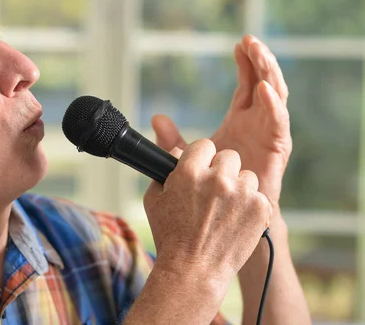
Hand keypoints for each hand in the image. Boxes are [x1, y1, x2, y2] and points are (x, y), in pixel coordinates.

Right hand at [143, 139, 271, 285]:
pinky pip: (259, 195)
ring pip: (247, 175)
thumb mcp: (154, 198)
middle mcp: (217, 178)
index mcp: (189, 172)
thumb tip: (178, 154)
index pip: (204, 145)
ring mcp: (241, 193)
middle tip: (214, 192)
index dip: (202, 158)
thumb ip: (166, 171)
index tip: (201, 171)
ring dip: (239, 187)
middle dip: (222, 171)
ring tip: (225, 209)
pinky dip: (251, 206)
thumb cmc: (170, 236)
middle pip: (229, 156)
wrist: (194, 269)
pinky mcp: (260, 208)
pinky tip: (236, 220)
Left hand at [152, 35, 290, 211]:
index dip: (245, 64)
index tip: (238, 45)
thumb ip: (173, 140)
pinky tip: (263, 89)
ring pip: (276, 97)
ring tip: (259, 54)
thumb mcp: (189, 161)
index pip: (246, 84)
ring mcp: (269, 135)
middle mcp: (258, 124)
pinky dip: (273, 105)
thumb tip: (156, 118)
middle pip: (264, 83)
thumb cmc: (213, 191)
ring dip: (269, 74)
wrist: (228, 221)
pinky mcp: (276, 151)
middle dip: (260, 61)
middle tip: (250, 40)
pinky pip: (278, 124)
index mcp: (240, 121)